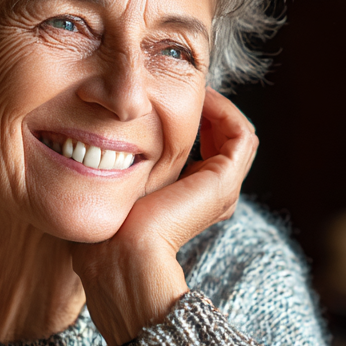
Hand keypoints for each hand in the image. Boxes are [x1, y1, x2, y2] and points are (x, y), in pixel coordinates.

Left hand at [71, 89, 258, 345]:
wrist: (120, 255)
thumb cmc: (108, 229)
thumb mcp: (117, 190)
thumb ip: (125, 170)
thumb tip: (102, 146)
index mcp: (187, 204)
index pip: (203, 156)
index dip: (186, 124)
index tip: (160, 102)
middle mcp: (209, 199)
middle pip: (221, 144)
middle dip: (203, 112)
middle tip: (179, 90)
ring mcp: (220, 191)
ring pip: (235, 137)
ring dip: (216, 108)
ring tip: (192, 90)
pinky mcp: (224, 182)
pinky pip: (242, 137)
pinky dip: (226, 111)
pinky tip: (201, 98)